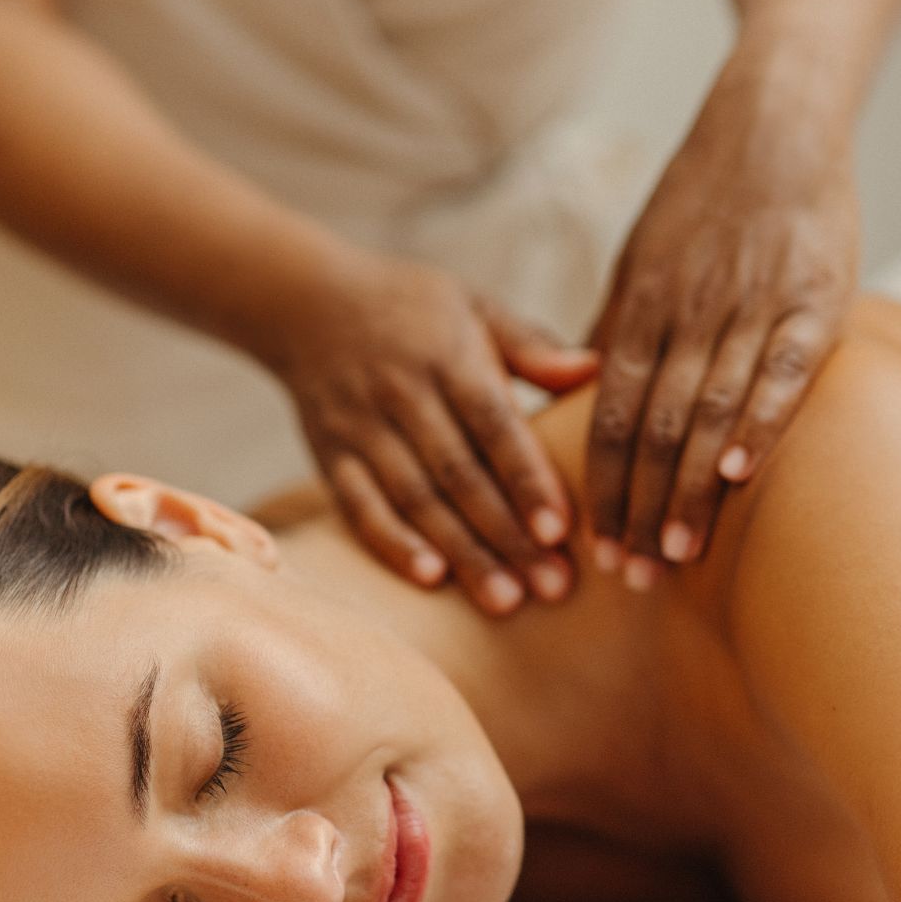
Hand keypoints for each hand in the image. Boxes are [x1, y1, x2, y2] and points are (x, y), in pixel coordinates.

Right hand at [268, 246, 596, 615]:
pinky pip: (358, 507)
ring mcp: (360, 427)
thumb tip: (595, 371)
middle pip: (458, 473)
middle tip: (553, 587)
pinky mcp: (328, 456)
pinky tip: (430, 578)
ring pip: (415, 499)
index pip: (493, 423)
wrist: (305, 301)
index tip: (560, 530)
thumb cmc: (412, 308)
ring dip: (461, 553)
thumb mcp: (474, 306)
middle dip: (507, 535)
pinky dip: (392, 544)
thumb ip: (531, 345)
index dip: (525, 477)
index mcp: (447, 354)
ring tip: (505, 600)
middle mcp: (401, 393)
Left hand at [587, 70, 858, 575]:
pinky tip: (741, 476)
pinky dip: (761, 423)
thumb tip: (578, 393)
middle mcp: (689, 313)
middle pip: (654, 428)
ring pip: (710, 410)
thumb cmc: (703, 202)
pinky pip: (783, 370)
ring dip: (689, 489)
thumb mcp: (642, 260)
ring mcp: (751, 306)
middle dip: (638, 508)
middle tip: (628, 578)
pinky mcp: (814, 298)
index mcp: (643, 308)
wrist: (774, 126)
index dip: (601, 486)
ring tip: (677, 556)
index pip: (612, 416)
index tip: (593, 548)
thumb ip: (618, 329)